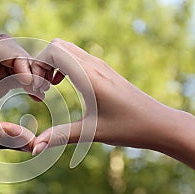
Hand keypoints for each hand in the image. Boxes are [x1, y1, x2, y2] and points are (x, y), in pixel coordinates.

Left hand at [0, 34, 39, 170]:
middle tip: (44, 86)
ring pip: (6, 63)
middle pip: (4, 50)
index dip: (19, 59)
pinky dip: (21, 83)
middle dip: (27, 62)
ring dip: (26, 72)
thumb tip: (33, 143)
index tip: (32, 84)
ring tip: (43, 91)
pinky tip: (34, 96)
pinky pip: (3, 78)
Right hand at [31, 38, 176, 152]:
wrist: (159, 123)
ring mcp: (100, 65)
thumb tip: (35, 148)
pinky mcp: (104, 70)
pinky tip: (63, 86)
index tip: (38, 90)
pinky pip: (76, 57)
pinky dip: (63, 66)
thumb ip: (60, 136)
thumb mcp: (91, 132)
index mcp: (89, 75)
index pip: (54, 50)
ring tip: (49, 88)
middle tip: (41, 88)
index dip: (38, 66)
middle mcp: (94, 64)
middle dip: (42, 62)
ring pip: (67, 49)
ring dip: (53, 64)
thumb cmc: (129, 128)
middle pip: (57, 45)